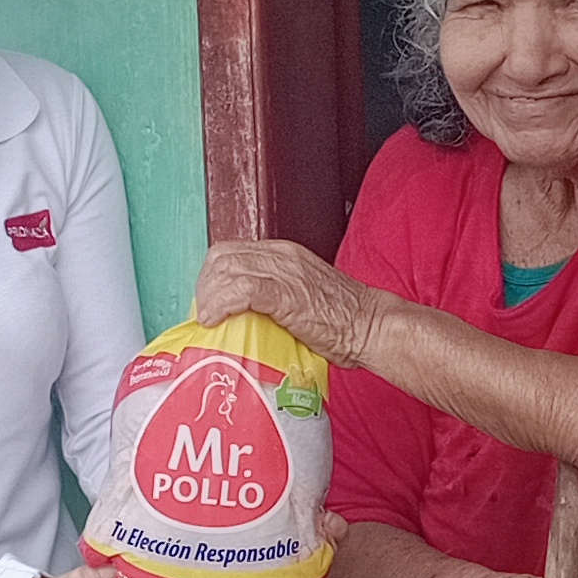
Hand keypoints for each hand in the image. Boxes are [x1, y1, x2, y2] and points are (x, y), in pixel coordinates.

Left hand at [194, 240, 398, 368]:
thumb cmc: (342, 321)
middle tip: (206, 314)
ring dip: (209, 296)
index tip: (209, 303)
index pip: (230, 252)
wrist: (372, 326)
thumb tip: (240, 318)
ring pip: (227, 269)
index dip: (211, 277)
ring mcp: (285, 272)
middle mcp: (282, 256)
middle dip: (205, 286)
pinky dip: (222, 303)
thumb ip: (271, 298)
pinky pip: (243, 288)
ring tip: (210, 320)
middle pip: (222, 257)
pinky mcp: (287, 293)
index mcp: (284, 254)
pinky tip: (217, 319)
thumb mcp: (300, 298)